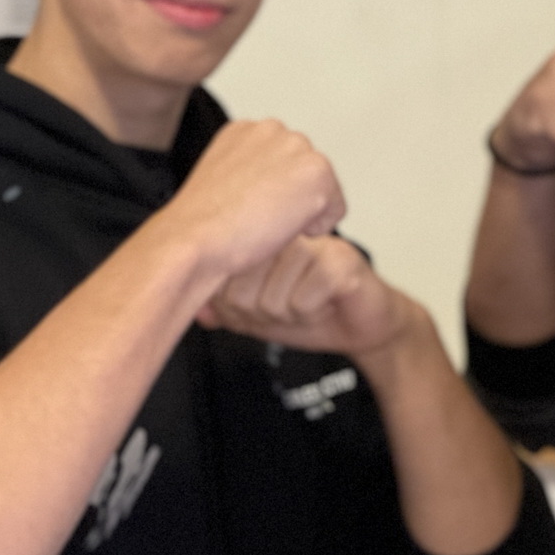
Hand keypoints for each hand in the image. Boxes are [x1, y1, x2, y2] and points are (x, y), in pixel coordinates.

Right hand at [154, 120, 345, 282]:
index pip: (284, 163)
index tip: (245, 209)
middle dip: (291, 200)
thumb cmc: (200, 227)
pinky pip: (337, 210)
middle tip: (255, 219)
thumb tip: (274, 190)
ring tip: (265, 222)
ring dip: (303, 213)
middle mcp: (273, 129)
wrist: (192, 241)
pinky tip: (281, 228)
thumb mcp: (222, 186)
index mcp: (245, 130)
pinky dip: (317, 228)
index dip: (272, 196)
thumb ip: (251, 175)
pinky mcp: (316, 171)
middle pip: (307, 173)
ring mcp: (296, 147)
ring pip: (323, 190)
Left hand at [198, 235, 414, 360]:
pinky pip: (302, 300)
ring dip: (291, 315)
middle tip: (290, 303)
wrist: (359, 323)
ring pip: (272, 299)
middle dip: (264, 314)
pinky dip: (311, 314)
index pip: (220, 280)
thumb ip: (223, 308)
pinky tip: (326, 301)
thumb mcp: (256, 312)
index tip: (263, 303)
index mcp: (259, 234)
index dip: (239, 309)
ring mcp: (312, 241)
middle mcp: (283, 231)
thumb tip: (195, 311)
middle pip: (241, 292)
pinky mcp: (340, 259)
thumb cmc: (310, 309)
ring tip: (309, 299)